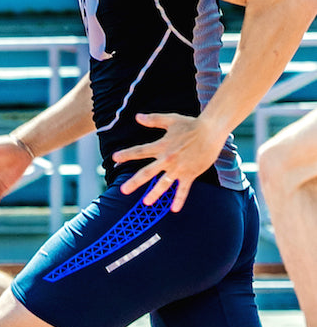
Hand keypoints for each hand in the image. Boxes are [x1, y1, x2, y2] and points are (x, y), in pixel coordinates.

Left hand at [112, 112, 227, 210]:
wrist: (212, 129)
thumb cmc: (192, 124)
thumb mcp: (171, 120)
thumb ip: (153, 119)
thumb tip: (137, 117)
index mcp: (161, 146)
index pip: (140, 151)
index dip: (127, 154)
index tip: (115, 158)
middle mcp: (167, 158)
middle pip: (147, 172)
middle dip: (135, 182)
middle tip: (123, 190)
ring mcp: (179, 167)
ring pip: (164, 183)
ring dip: (155, 194)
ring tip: (146, 203)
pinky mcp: (190, 173)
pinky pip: (183, 189)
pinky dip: (179, 199)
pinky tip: (173, 209)